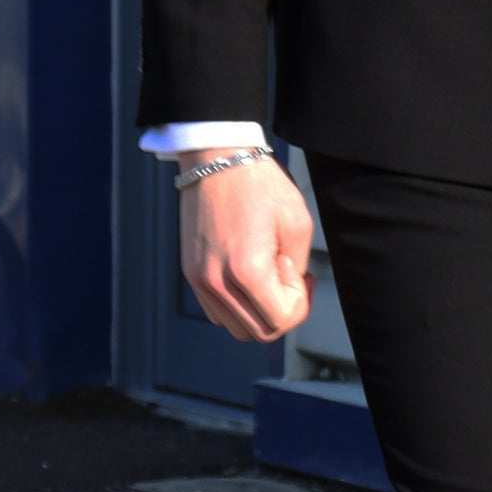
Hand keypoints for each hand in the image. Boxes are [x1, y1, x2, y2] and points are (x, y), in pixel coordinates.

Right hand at [179, 154, 315, 340]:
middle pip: (259, 333)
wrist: (218, 158)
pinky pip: (217, 312)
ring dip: (259, 312)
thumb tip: (290, 291)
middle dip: (283, 312)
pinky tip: (248, 276)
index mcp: (246, 271)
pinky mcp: (190, 273)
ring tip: (267, 276)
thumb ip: (297, 268)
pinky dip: (237, 307)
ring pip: (236, 328)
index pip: (281, 321)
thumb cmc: (259, 185)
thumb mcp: (297, 223)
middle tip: (289, 276)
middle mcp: (216, 282)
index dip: (301, 303)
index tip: (300, 272)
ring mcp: (199, 280)